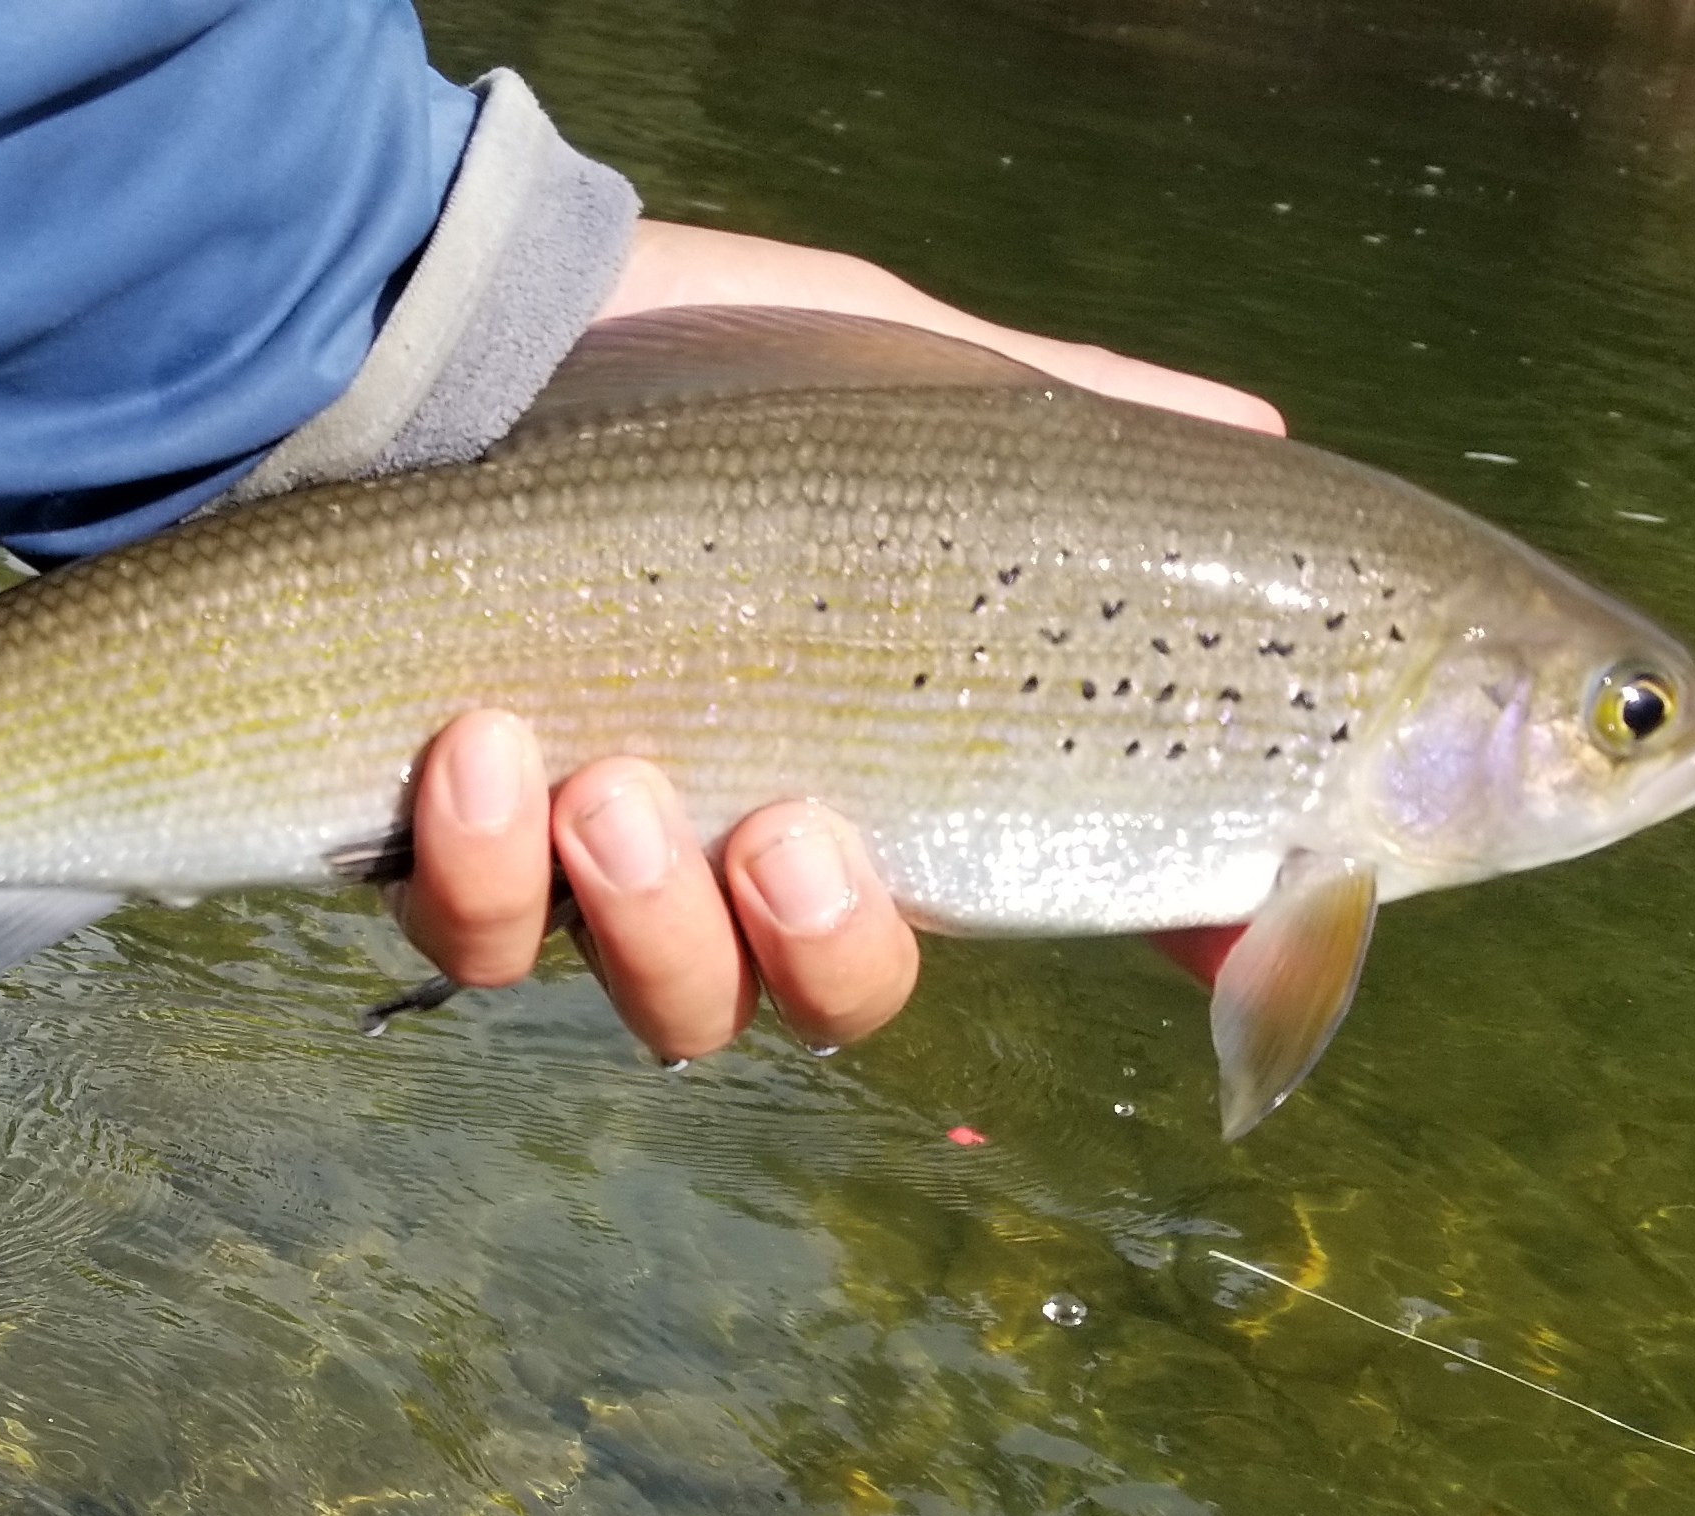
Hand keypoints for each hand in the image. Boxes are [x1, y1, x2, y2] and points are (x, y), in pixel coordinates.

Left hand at [390, 223, 1278, 1058]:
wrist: (430, 330)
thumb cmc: (678, 374)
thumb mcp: (902, 382)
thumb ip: (1080, 436)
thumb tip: (1263, 445)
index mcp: (870, 754)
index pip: (1003, 887)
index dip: (1121, 926)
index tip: (1205, 932)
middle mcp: (737, 843)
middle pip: (833, 996)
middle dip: (824, 939)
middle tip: (786, 832)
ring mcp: (588, 867)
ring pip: (667, 1006)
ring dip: (651, 920)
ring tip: (604, 779)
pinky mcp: (435, 858)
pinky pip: (479, 948)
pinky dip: (483, 875)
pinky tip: (472, 748)